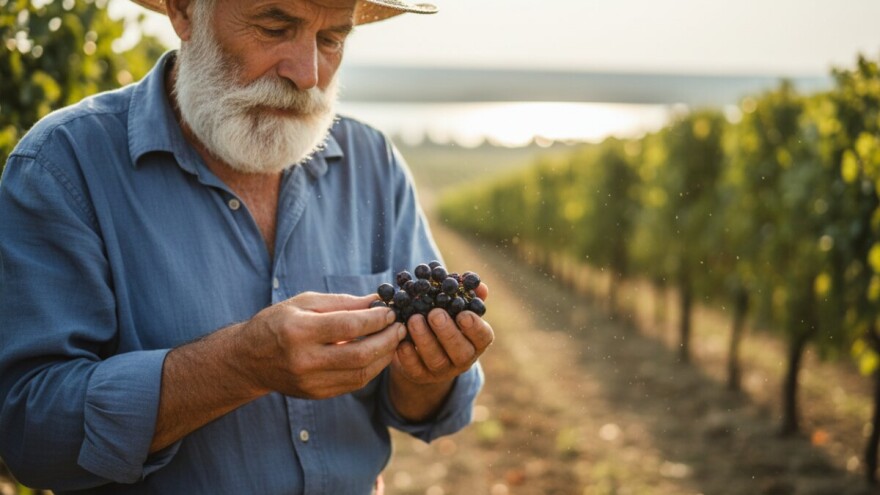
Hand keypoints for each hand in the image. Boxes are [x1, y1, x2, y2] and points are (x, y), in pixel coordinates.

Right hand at [242, 291, 406, 399]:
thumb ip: (342, 302)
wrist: (249, 360)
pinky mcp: (317, 394)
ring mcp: (310, 381)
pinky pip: (353, 383)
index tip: (390, 311)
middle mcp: (304, 360)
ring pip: (361, 373)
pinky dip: (371, 368)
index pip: (349, 326)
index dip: (375, 319)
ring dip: (384, 356)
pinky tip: (378, 354)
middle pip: (359, 354)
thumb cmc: (277, 323)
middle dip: (387, 340)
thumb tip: (377, 299)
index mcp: (299, 331)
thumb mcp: (304, 302)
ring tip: (394, 340)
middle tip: (401, 327)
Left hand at [392, 283, 493, 385]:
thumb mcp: (456, 308)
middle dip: (448, 333)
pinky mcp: (420, 376)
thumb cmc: (445, 320)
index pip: (483, 337)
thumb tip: (480, 286)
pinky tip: (401, 340)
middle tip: (435, 314)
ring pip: (436, 361)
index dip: (475, 327)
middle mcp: (462, 359)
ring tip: (414, 320)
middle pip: (461, 353)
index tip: (463, 314)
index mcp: (475, 341)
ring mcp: (441, 371)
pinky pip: (415, 369)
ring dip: (425, 340)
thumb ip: (466, 296)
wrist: (423, 350)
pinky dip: (407, 355)